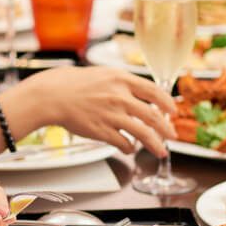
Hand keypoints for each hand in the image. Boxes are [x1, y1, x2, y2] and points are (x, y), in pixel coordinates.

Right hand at [12, 66, 176, 156]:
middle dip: (166, 129)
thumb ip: (126, 84)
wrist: (51, 95)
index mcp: (122, 79)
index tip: (173, 111)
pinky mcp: (101, 131)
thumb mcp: (106, 74)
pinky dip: (131, 148)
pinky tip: (131, 148)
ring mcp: (111, 115)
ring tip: (161, 151)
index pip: (154, 91)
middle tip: (172, 135)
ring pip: (142, 134)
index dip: (167, 103)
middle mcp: (119, 97)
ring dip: (155, 145)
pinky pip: (124, 143)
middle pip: (153, 116)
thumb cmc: (77, 84)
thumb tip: (148, 95)